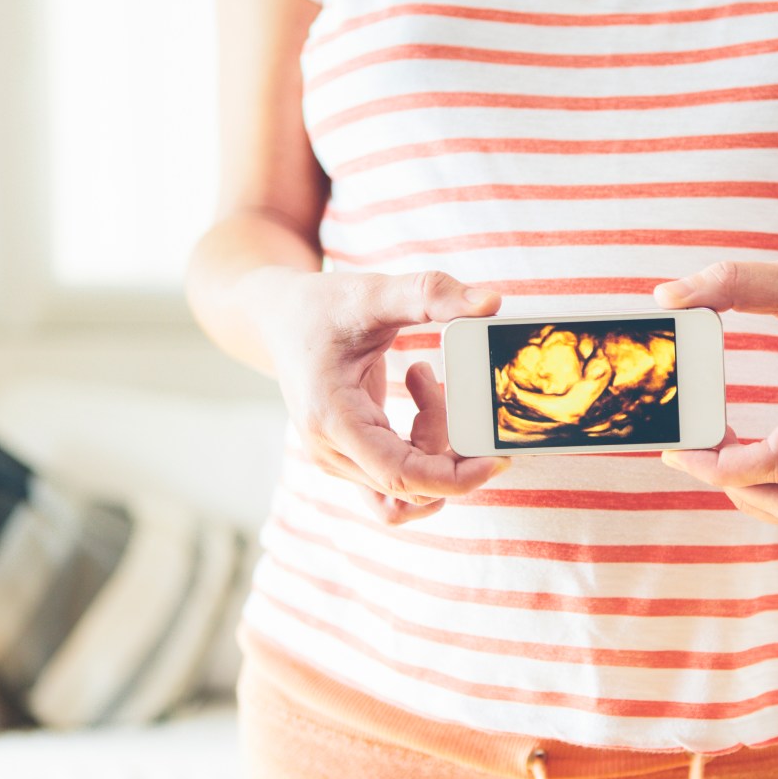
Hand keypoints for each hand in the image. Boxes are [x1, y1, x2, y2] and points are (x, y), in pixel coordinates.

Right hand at [248, 267, 512, 524]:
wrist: (279, 317)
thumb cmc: (322, 306)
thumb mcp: (373, 293)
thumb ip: (430, 294)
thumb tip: (491, 301)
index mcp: (333, 420)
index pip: (401, 477)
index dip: (456, 478)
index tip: (497, 458)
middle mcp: (331, 452)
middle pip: (413, 483)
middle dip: (450, 446)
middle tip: (453, 387)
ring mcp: (340, 461)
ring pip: (409, 486)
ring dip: (436, 447)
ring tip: (428, 386)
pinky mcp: (353, 458)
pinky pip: (400, 481)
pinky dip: (424, 452)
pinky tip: (422, 399)